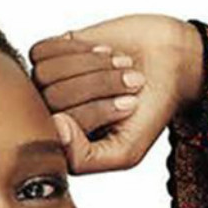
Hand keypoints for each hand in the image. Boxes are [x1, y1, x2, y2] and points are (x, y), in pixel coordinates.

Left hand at [27, 14, 204, 174]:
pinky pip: (42, 51)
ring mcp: (44, 84)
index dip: (98, 112)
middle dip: (99, 86)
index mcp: (65, 145)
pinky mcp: (43, 54)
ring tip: (120, 65)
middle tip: (130, 83)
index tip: (130, 107)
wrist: (166, 64)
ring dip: (91, 65)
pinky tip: (102, 52)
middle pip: (53, 98)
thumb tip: (54, 129)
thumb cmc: (148, 109)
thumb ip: (85, 158)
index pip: (59, 130)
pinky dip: (78, 49)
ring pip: (46, 73)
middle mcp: (50, 115)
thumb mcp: (125, 151)